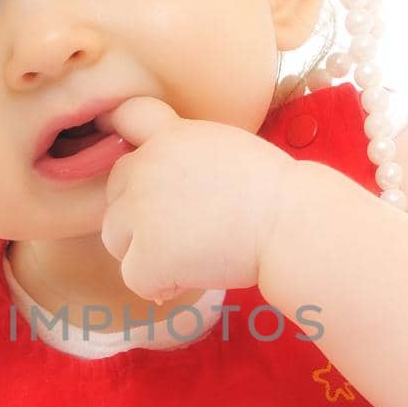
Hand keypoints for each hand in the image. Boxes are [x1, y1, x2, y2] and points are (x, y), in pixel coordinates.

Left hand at [97, 97, 293, 303]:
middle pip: (115, 195)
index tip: (141, 171)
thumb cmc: (275, 195)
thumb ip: (184, 155)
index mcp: (169, 135)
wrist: (291, 225)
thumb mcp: (225, 149)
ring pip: (115, 239)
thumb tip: (163, 187)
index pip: (124, 120)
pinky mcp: (145, 253)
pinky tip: (192, 276)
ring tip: (192, 254)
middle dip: (139, 217)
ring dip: (144, 252)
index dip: (126, 144)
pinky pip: (134, 278)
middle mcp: (146, 165)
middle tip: (187, 233)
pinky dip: (158, 286)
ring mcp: (140, 209)